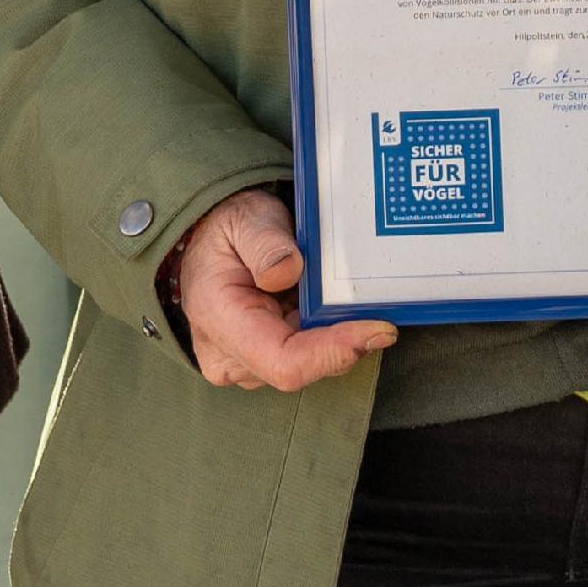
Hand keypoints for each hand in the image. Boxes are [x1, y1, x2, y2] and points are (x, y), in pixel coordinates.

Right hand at [164, 188, 394, 392]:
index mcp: (219, 322)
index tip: (378, 330)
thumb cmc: (227, 231)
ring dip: (338, 335)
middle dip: (346, 340)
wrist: (209, 245)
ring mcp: (248, 366)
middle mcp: (229, 357)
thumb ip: (265, 243)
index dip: (334, 352)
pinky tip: (338, 307)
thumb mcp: (245, 219)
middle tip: (378, 307)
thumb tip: (288, 270)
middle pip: (304, 366)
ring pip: (311, 364)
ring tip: (347, 296)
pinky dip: (330, 334)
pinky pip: (309, 357)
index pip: (284, 361)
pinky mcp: (265, 364)